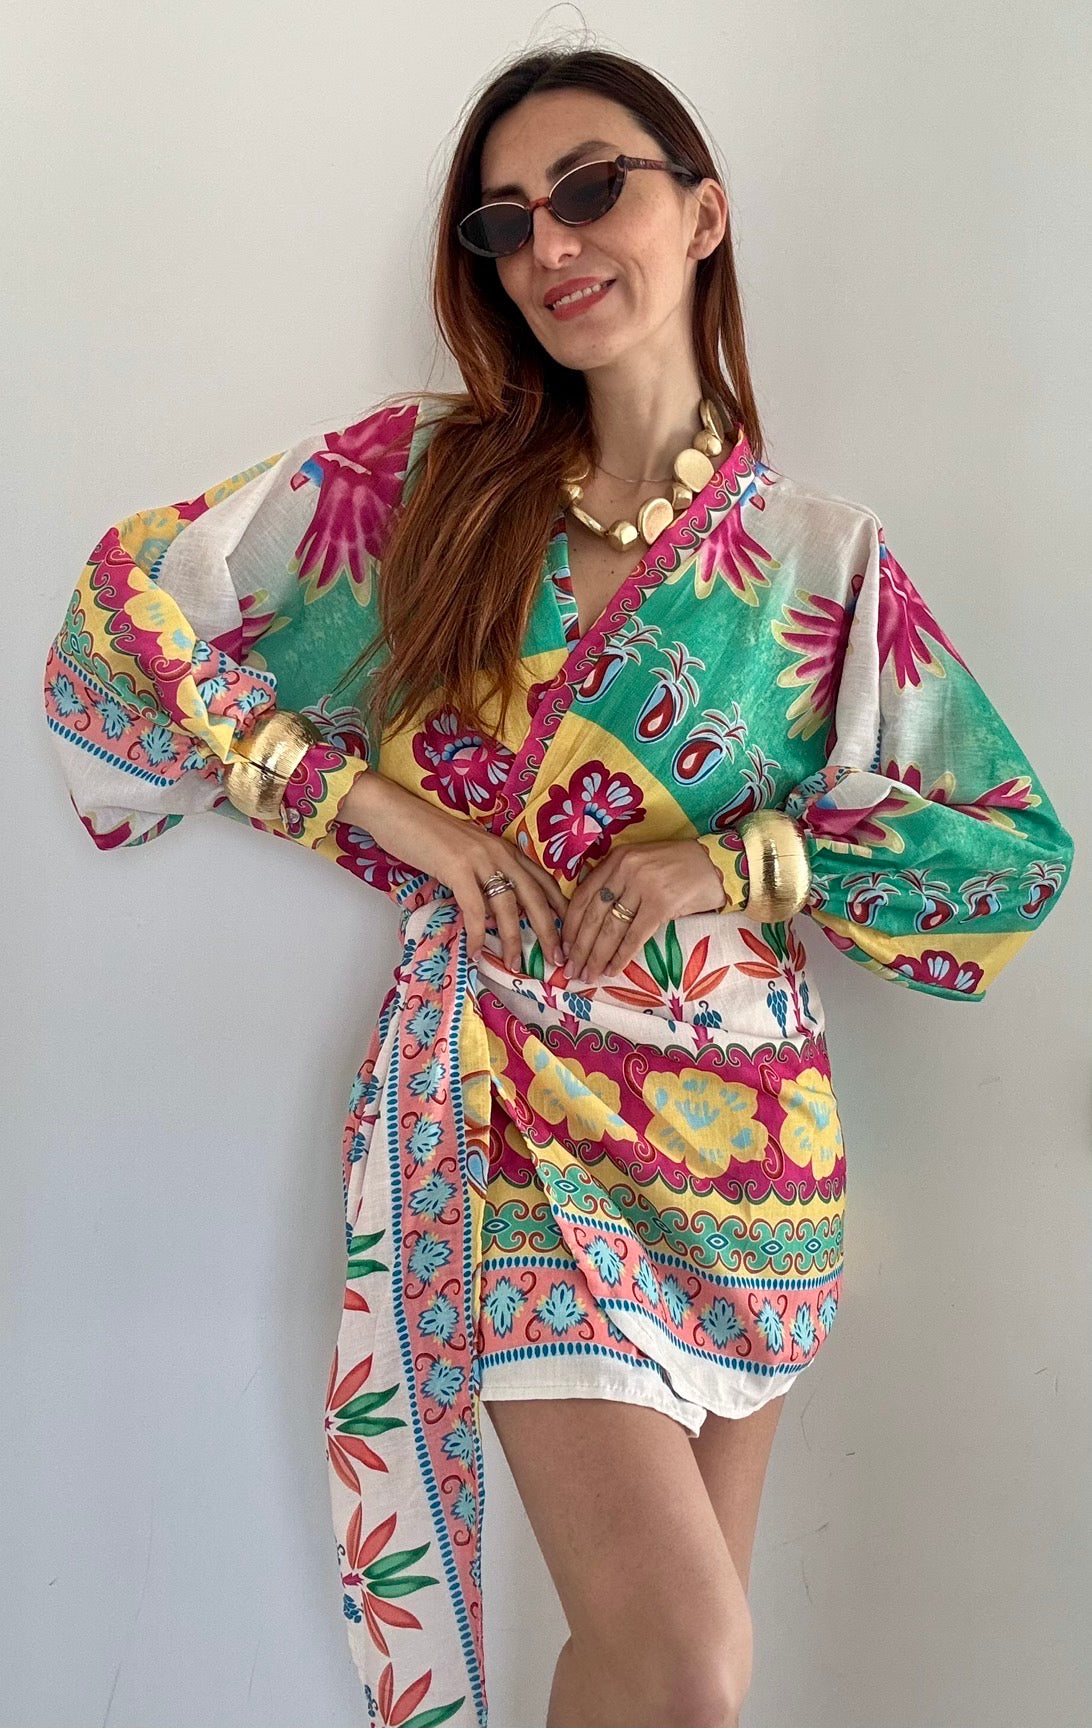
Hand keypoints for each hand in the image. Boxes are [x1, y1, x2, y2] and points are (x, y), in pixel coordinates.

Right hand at [342, 770, 568, 969]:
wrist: (394, 811)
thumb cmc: (425, 832)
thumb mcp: (466, 851)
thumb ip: (484, 873)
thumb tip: (493, 908)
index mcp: (503, 847)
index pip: (542, 879)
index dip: (558, 907)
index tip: (568, 932)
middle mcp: (498, 851)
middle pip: (534, 896)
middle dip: (548, 930)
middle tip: (558, 959)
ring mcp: (479, 859)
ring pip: (507, 906)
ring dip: (513, 939)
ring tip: (516, 964)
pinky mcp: (456, 868)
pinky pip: (474, 908)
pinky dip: (477, 933)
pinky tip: (475, 951)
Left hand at [561, 839, 727, 985]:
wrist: (718, 864)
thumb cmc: (679, 867)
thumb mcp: (641, 864)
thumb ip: (617, 882)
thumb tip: (591, 920)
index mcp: (617, 858)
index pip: (583, 895)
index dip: (571, 925)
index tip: (564, 947)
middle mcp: (626, 869)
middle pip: (593, 915)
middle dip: (580, 947)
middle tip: (571, 970)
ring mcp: (644, 886)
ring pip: (611, 928)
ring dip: (597, 956)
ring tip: (589, 975)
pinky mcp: (662, 904)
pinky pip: (635, 936)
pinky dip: (622, 956)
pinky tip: (613, 970)